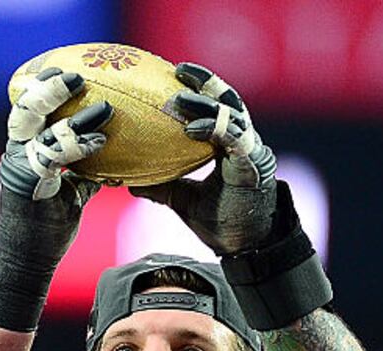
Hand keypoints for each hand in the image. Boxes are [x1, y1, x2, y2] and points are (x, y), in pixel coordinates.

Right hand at [0, 69, 113, 331]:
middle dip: (49, 89)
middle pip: (26, 108)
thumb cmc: (49, 228)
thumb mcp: (71, 193)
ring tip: (104, 108)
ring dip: (72, 117)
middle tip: (77, 76)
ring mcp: (18, 167)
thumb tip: (114, 160)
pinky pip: (51, 157)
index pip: (31, 111)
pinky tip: (100, 141)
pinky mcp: (25, 184)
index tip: (70, 74)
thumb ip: (84, 172)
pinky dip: (77, 146)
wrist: (29, 262)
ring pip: (39, 129)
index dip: (46, 89)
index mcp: (25, 150)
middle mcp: (17, 153)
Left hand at [132, 62, 278, 255]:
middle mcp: (243, 142)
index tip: (172, 76)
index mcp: (229, 146)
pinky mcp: (254, 164)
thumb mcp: (184, 200)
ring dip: (205, 103)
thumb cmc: (221, 223)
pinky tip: (191, 128)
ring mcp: (251, 151)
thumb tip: (128, 182)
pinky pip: (235, 138)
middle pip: (226, 100)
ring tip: (178, 98)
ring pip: (231, 114)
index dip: (198, 89)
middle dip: (204, 81)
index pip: (216, 107)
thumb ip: (162, 186)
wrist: (245, 248)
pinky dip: (214, 129)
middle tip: (177, 71)